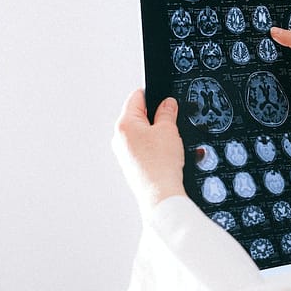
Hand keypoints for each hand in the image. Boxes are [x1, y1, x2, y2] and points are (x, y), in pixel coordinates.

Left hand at [112, 90, 186, 221]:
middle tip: (171, 123)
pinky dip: (155, 148)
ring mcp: (123, 153)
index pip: (136, 97)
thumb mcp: (169, 130)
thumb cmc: (160, 165)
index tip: (165, 98)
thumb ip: (167, 112)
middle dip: (156, 117)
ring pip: (142, 133)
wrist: (160, 194)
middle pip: (138, 116)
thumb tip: (167, 104)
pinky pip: (143, 148)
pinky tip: (166, 155)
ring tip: (170, 143)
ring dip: (157, 134)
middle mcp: (119, 138)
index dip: (153, 95)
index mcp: (124, 125)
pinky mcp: (131, 165)